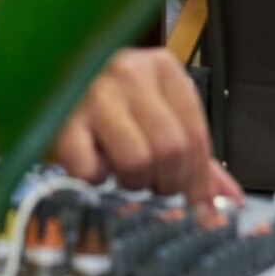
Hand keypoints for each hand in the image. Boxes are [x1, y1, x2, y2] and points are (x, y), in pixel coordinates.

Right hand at [55, 48, 241, 204]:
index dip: (198, 181)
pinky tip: (94, 168)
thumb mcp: (157, 114)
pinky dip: (94, 179)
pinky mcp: (62, 119)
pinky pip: (88, 167)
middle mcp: (129, 72)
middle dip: (165, 181)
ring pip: (136, 159)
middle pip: (170, 148)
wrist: (46, 72)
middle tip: (151, 183)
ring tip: (122, 173)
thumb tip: (228, 200)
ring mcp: (93, 92)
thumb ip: (194, 155)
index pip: (195, 135)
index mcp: (162, 68)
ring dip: (132, 181)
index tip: (196, 206)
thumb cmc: (109, 101)